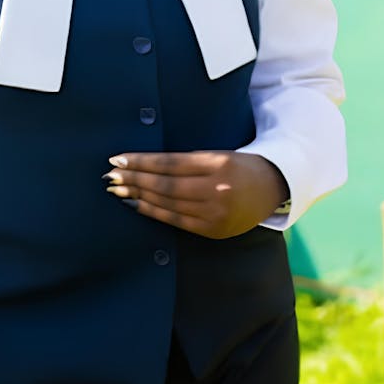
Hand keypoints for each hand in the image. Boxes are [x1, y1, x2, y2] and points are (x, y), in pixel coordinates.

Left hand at [104, 150, 288, 239]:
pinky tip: (137, 205)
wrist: (273, 188)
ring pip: (167, 204)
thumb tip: (145, 164)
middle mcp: (217, 189)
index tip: (118, 159)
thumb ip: (186, 161)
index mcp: (218, 164)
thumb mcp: (217, 154)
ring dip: (138, 196)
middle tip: (110, 176)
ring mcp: (215, 213)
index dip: (141, 162)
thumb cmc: (239, 165)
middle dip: (134, 180)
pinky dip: (153, 212)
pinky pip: (176, 221)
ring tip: (118, 190)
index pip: (169, 164)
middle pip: (164, 185)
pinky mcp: (213, 229)